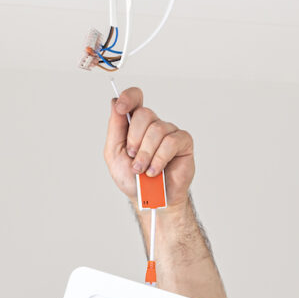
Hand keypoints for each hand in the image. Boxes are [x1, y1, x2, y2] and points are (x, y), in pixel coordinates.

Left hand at [104, 87, 194, 208]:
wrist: (149, 200)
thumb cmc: (132, 179)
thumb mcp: (114, 154)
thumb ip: (115, 128)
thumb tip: (114, 103)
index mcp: (135, 125)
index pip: (135, 99)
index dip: (129, 97)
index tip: (120, 107)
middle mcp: (153, 125)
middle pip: (144, 114)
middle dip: (134, 140)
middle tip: (132, 158)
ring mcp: (169, 132)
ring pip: (157, 130)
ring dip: (146, 154)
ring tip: (143, 170)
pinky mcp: (183, 142)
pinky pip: (171, 142)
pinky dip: (159, 159)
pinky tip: (155, 171)